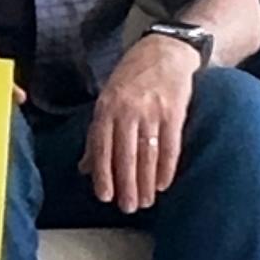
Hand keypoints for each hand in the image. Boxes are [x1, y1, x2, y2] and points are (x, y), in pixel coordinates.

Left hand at [83, 36, 198, 213]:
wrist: (164, 51)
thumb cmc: (132, 79)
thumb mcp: (107, 100)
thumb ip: (97, 135)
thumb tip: (85, 168)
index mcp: (107, 107)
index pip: (102, 146)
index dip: (103, 173)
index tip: (105, 196)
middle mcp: (127, 110)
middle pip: (125, 154)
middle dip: (126, 184)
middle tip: (128, 207)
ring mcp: (152, 110)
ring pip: (147, 153)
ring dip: (146, 181)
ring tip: (147, 202)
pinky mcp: (174, 112)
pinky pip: (170, 145)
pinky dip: (167, 167)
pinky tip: (164, 184)